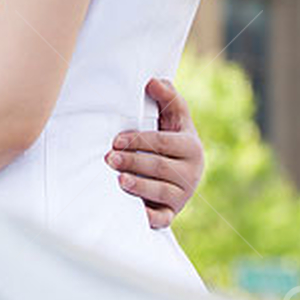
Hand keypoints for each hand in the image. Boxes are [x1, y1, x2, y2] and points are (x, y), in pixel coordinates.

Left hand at [106, 78, 204, 228]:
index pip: (165, 143)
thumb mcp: (173, 119)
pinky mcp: (171, 214)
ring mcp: (182, 195)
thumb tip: (153, 80)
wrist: (176, 175)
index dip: (140, 141)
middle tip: (109, 158)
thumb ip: (168, 98)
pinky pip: (163, 219)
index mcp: (191, 147)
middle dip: (133, 162)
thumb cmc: (169, 141)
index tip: (117, 140)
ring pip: (161, 192)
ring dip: (139, 186)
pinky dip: (150, 217)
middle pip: (160, 167)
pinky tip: (136, 213)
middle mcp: (191, 173)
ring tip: (118, 180)